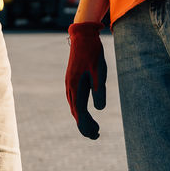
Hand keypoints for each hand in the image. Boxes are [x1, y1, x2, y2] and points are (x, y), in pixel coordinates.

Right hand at [65, 22, 106, 139]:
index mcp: (76, 86)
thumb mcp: (99, 70)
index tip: (95, 134)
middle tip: (96, 135)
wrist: (82, 35)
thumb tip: (100, 109)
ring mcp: (69, 83)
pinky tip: (86, 112)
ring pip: (74, 107)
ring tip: (93, 128)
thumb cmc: (92, 51)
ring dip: (82, 119)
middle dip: (85, 126)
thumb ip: (99, 89)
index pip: (80, 112)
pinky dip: (80, 110)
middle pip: (76, 112)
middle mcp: (70, 87)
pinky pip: (74, 100)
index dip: (87, 125)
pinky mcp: (72, 80)